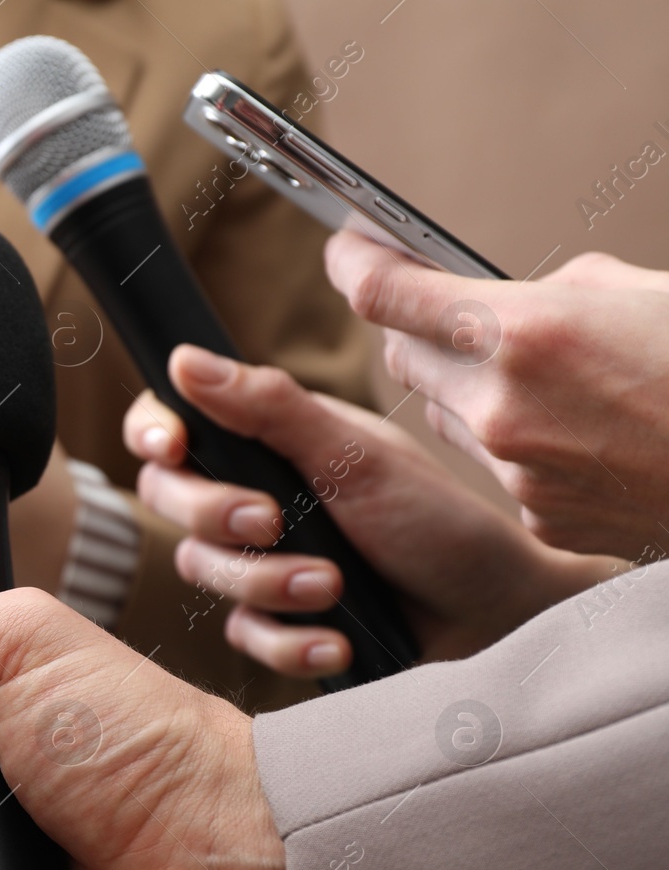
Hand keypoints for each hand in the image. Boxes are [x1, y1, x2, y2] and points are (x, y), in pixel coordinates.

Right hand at [124, 344, 613, 676]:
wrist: (495, 615)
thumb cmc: (440, 523)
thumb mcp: (355, 457)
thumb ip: (269, 409)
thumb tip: (186, 360)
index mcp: (269, 442)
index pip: (175, 425)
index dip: (154, 431)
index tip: (173, 446)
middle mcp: (255, 494)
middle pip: (170, 499)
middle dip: (215, 514)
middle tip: (272, 522)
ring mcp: (262, 560)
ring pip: (202, 569)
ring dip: (264, 582)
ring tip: (334, 585)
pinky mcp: (278, 620)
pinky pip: (243, 634)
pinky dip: (287, 641)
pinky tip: (336, 639)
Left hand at [326, 229, 668, 557]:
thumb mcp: (632, 291)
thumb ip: (543, 293)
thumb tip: (490, 300)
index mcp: (524, 330)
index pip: (388, 294)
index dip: (354, 265)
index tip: (343, 249)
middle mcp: (503, 404)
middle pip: (402, 355)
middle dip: (417, 329)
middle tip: (445, 312)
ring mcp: (516, 468)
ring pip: (444, 414)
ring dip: (467, 390)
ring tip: (540, 379)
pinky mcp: (536, 513)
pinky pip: (492, 465)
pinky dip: (512, 443)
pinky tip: (575, 434)